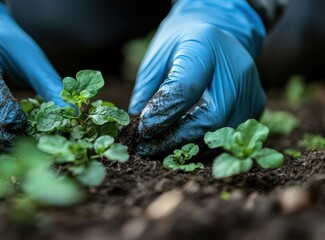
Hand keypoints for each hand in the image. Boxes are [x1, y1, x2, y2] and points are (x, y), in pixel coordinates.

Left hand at [129, 0, 266, 155]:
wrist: (219, 30)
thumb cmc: (180, 46)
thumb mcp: (157, 57)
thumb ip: (148, 91)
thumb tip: (139, 127)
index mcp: (205, 45)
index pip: (186, 87)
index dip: (163, 113)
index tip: (142, 129)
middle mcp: (237, 69)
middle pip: (210, 118)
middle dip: (174, 138)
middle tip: (146, 148)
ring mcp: (250, 90)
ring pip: (220, 133)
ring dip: (185, 146)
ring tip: (157, 149)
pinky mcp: (255, 108)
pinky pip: (226, 135)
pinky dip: (200, 144)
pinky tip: (178, 144)